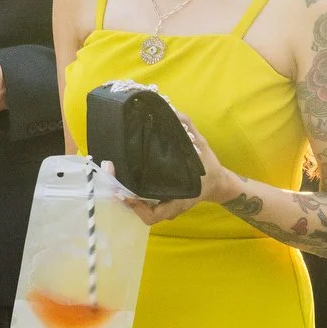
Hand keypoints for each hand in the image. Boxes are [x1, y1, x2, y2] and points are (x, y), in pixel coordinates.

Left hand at [105, 120, 242, 225]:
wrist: (217, 183)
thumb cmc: (209, 168)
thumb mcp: (202, 146)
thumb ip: (189, 130)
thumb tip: (174, 113)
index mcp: (180, 200)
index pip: (153, 214)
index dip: (136, 206)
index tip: (122, 193)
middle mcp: (169, 207)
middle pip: (140, 211)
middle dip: (122, 195)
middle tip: (109, 172)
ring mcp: (164, 206)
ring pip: (139, 207)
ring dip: (123, 192)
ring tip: (110, 171)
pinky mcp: (160, 201)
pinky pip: (141, 201)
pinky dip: (129, 191)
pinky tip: (120, 173)